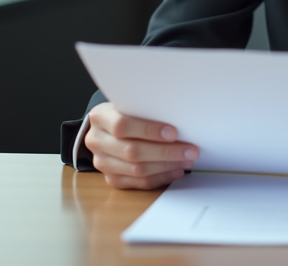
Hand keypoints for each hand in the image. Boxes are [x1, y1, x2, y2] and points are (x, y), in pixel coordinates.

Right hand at [84, 102, 198, 189]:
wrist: (106, 128)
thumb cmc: (125, 112)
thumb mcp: (130, 104)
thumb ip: (146, 110)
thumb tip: (180, 120)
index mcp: (100, 117)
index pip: (122, 125)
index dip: (149, 130)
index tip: (173, 133)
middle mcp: (97, 141)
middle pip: (132, 152)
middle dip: (165, 152)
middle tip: (190, 150)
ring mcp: (102, 162)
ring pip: (137, 170)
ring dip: (166, 166)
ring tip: (187, 160)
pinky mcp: (111, 178)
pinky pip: (139, 183)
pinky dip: (161, 177)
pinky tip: (176, 170)